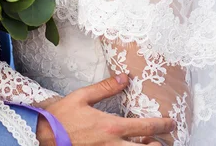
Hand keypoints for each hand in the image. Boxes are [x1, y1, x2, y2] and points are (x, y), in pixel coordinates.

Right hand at [35, 74, 175, 145]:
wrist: (43, 137)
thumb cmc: (61, 117)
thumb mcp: (82, 97)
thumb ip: (105, 88)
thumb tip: (124, 77)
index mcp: (111, 126)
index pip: (145, 127)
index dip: (162, 125)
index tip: (171, 122)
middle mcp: (113, 145)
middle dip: (158, 145)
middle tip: (163, 140)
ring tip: (148, 144)